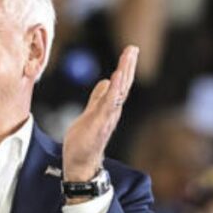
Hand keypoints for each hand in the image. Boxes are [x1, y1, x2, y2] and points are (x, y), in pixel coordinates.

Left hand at [62, 45, 138, 181]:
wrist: (80, 164)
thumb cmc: (84, 142)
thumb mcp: (90, 113)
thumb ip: (98, 98)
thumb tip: (106, 81)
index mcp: (109, 108)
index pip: (120, 85)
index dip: (125, 67)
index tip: (130, 50)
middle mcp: (112, 112)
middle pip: (123, 85)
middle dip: (128, 66)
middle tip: (133, 48)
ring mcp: (107, 118)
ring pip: (118, 93)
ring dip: (123, 74)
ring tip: (127, 57)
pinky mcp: (99, 125)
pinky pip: (108, 105)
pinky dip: (113, 90)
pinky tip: (115, 77)